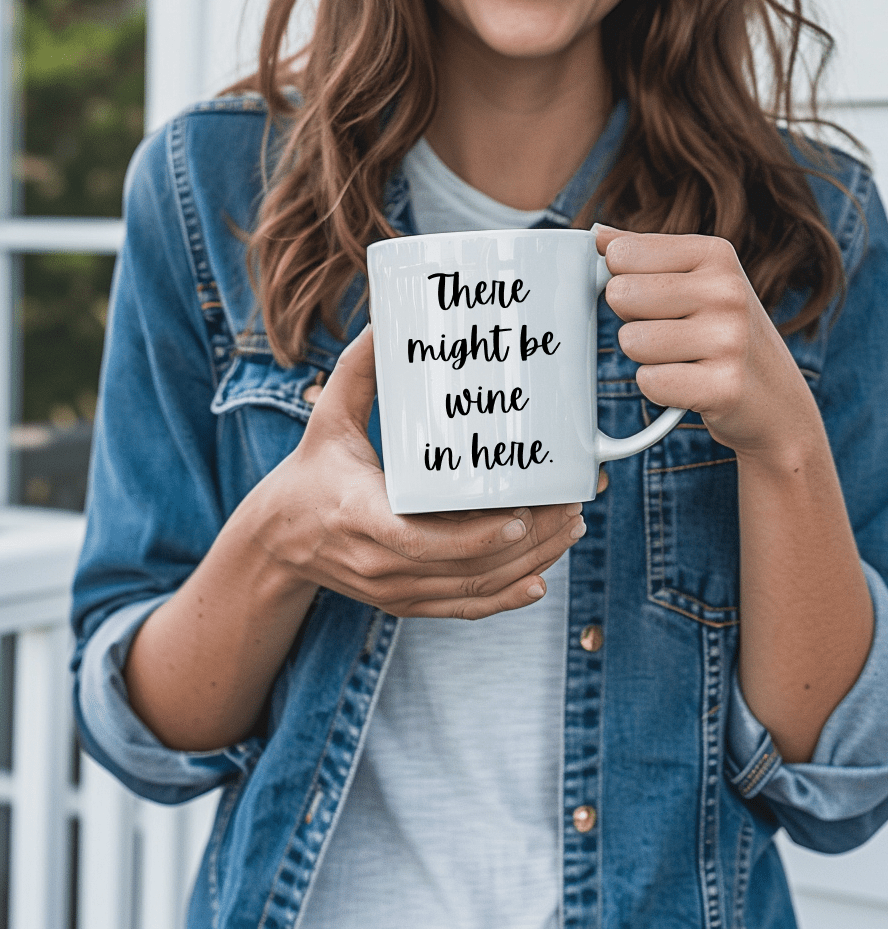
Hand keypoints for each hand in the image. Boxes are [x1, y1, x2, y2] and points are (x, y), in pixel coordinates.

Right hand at [253, 326, 586, 619]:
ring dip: (529, 564)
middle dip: (528, 543)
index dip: (476, 536)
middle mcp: (377, 562)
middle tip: (570, 506)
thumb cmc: (311, 473)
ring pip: (472, 590)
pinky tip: (540, 580)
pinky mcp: (402, 603)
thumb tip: (387, 318)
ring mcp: (392, 590)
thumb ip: (358, 370)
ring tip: (568, 528)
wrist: (277, 541)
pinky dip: (504, 599)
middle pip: (464, 568)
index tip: (521, 515)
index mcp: (358, 515)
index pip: (421, 541)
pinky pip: (461, 609)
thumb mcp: (328, 418)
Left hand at [595, 225, 821, 463]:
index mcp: (715, 254)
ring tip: (682, 358)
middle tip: (669, 333)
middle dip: (632, 320)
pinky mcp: (723, 387)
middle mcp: (727, 291)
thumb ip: (646, 256)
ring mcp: (729, 339)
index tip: (656, 299)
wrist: (776, 400)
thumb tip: (597, 236)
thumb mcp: (696, 281)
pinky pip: (649, 382)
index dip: (623, 281)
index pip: (621, 254)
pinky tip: (688, 383)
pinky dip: (658, 388)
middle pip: (620, 295)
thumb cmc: (721, 333)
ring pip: (631, 341)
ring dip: (646, 358)